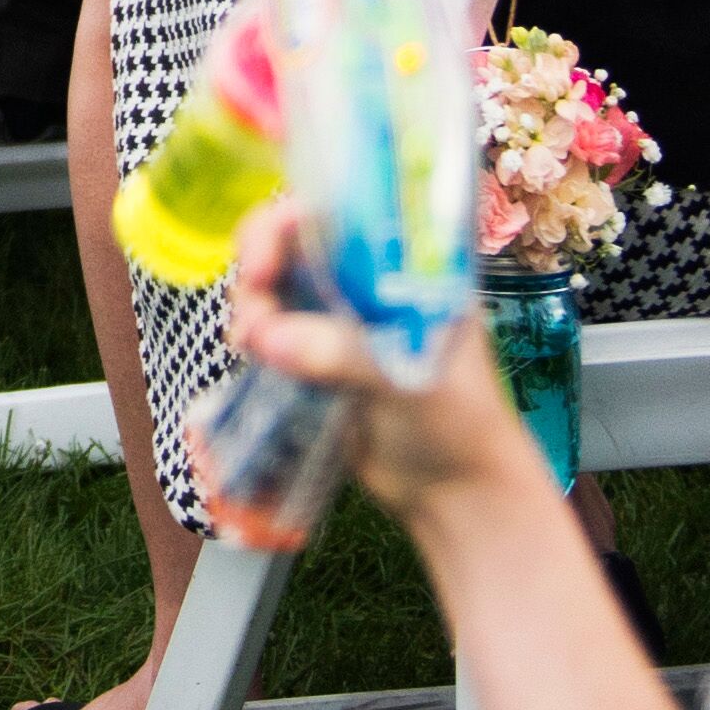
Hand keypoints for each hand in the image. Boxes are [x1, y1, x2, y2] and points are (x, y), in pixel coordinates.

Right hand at [214, 204, 529, 530]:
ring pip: (277, 284)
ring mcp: (341, 320)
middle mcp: (371, 283)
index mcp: (410, 268)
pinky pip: (270, 330)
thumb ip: (342, 354)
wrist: (456, 496)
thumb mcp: (411, 383)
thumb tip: (266, 337)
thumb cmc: (460, 428)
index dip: (299, 218)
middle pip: (300, 240)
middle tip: (252, 297)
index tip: (269, 255)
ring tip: (249, 341)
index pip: (347, 213)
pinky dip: (252, 335)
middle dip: (263, 257)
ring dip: (252, 302)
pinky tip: (249, 354)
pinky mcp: (316, 358)